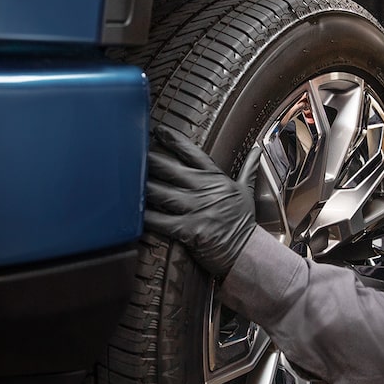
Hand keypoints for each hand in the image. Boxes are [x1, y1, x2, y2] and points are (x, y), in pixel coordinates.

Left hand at [144, 126, 256, 276]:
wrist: (248, 252)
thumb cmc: (244, 223)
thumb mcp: (246, 192)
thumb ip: (248, 169)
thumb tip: (257, 151)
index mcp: (216, 179)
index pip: (193, 154)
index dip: (174, 140)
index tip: (159, 131)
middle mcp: (205, 191)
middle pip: (171, 170)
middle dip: (151, 160)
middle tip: (132, 152)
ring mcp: (197, 210)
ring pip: (163, 193)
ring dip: (143, 186)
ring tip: (126, 178)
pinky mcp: (189, 230)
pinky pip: (161, 221)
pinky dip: (145, 216)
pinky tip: (132, 211)